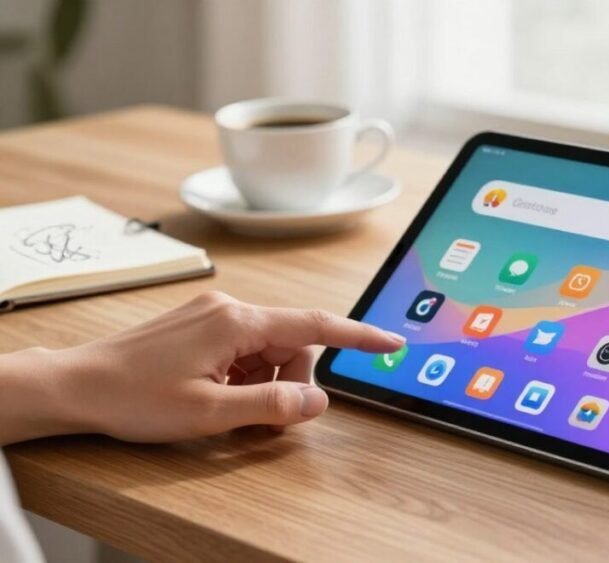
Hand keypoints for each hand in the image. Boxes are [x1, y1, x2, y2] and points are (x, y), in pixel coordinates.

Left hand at [0, 292, 404, 444]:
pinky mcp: (200, 327)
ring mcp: (212, 316)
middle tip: (266, 420)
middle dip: (291, 383)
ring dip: (265, 384)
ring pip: (268, 350)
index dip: (358, 335)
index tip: (391, 342)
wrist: (75, 384)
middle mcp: (229, 309)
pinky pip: (244, 350)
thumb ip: (271, 407)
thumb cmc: (134, 397)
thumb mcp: (210, 413)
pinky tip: (218, 396)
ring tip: (232, 412)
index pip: (315, 325)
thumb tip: (318, 403)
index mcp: (237, 322)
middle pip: (292, 344)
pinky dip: (245, 377)